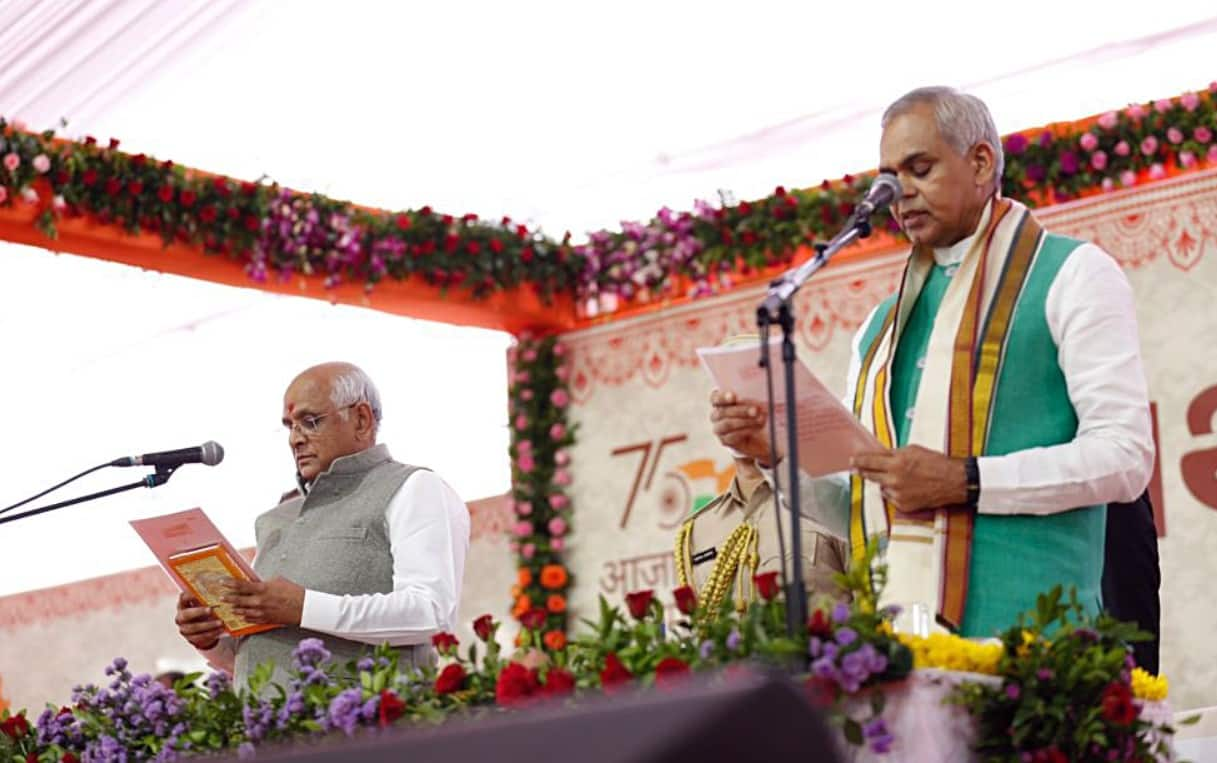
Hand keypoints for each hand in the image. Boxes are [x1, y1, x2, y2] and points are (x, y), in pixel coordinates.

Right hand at [175, 592, 224, 649]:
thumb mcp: (203, 604)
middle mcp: (180, 617)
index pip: (182, 598)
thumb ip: (206, 598)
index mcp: (183, 605)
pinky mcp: (190, 639)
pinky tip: (220, 630)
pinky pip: (200, 637)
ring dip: (208, 625)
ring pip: (194, 628)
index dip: (188, 596)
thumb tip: (218, 587)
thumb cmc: (204, 612)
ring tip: (221, 622)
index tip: (197, 593)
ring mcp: (184, 629)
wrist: (202, 630)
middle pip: (186, 615)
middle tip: (211, 609)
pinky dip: (211, 633)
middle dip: (198, 612)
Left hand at [222, 576, 304, 625]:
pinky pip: (250, 619)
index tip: (222, 582)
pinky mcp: (264, 619)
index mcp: (263, 589)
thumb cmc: (293, 592)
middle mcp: (259, 601)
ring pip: (242, 611)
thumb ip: (264, 583)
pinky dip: (244, 616)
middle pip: (238, 600)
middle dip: (228, 598)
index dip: (230, 584)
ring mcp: (261, 612)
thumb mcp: (278, 581)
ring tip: (228, 606)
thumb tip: (256, 583)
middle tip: (220, 596)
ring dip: (234, 608)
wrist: (303, 607)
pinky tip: (240, 615)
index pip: (242, 586)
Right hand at [709, 389, 780, 465]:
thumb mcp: (756, 403)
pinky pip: (732, 436)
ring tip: (760, 419)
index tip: (734, 397)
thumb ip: (754, 399)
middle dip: (740, 410)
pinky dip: (746, 431)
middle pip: (723, 411)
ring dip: (745, 421)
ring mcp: (719, 428)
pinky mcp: (725, 440)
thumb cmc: (756, 413)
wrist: (760, 436)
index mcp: (720, 401)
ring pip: (727, 424)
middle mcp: (716, 414)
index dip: (723, 397)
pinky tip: (756, 428)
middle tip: (755, 410)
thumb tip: (761, 400)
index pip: (715, 398)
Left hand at [851, 445, 967, 513]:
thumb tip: (880, 455)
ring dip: (884, 482)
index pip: (869, 461)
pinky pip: (891, 497)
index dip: (859, 460)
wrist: (953, 481)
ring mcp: (898, 494)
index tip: (852, 460)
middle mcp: (894, 480)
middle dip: (862, 471)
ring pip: (881, 487)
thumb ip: (894, 454)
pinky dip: (894, 492)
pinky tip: (906, 488)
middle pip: (870, 475)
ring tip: (898, 478)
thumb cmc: (936, 463)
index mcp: (896, 463)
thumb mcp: (913, 450)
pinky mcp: (903, 505)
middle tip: (856, 469)